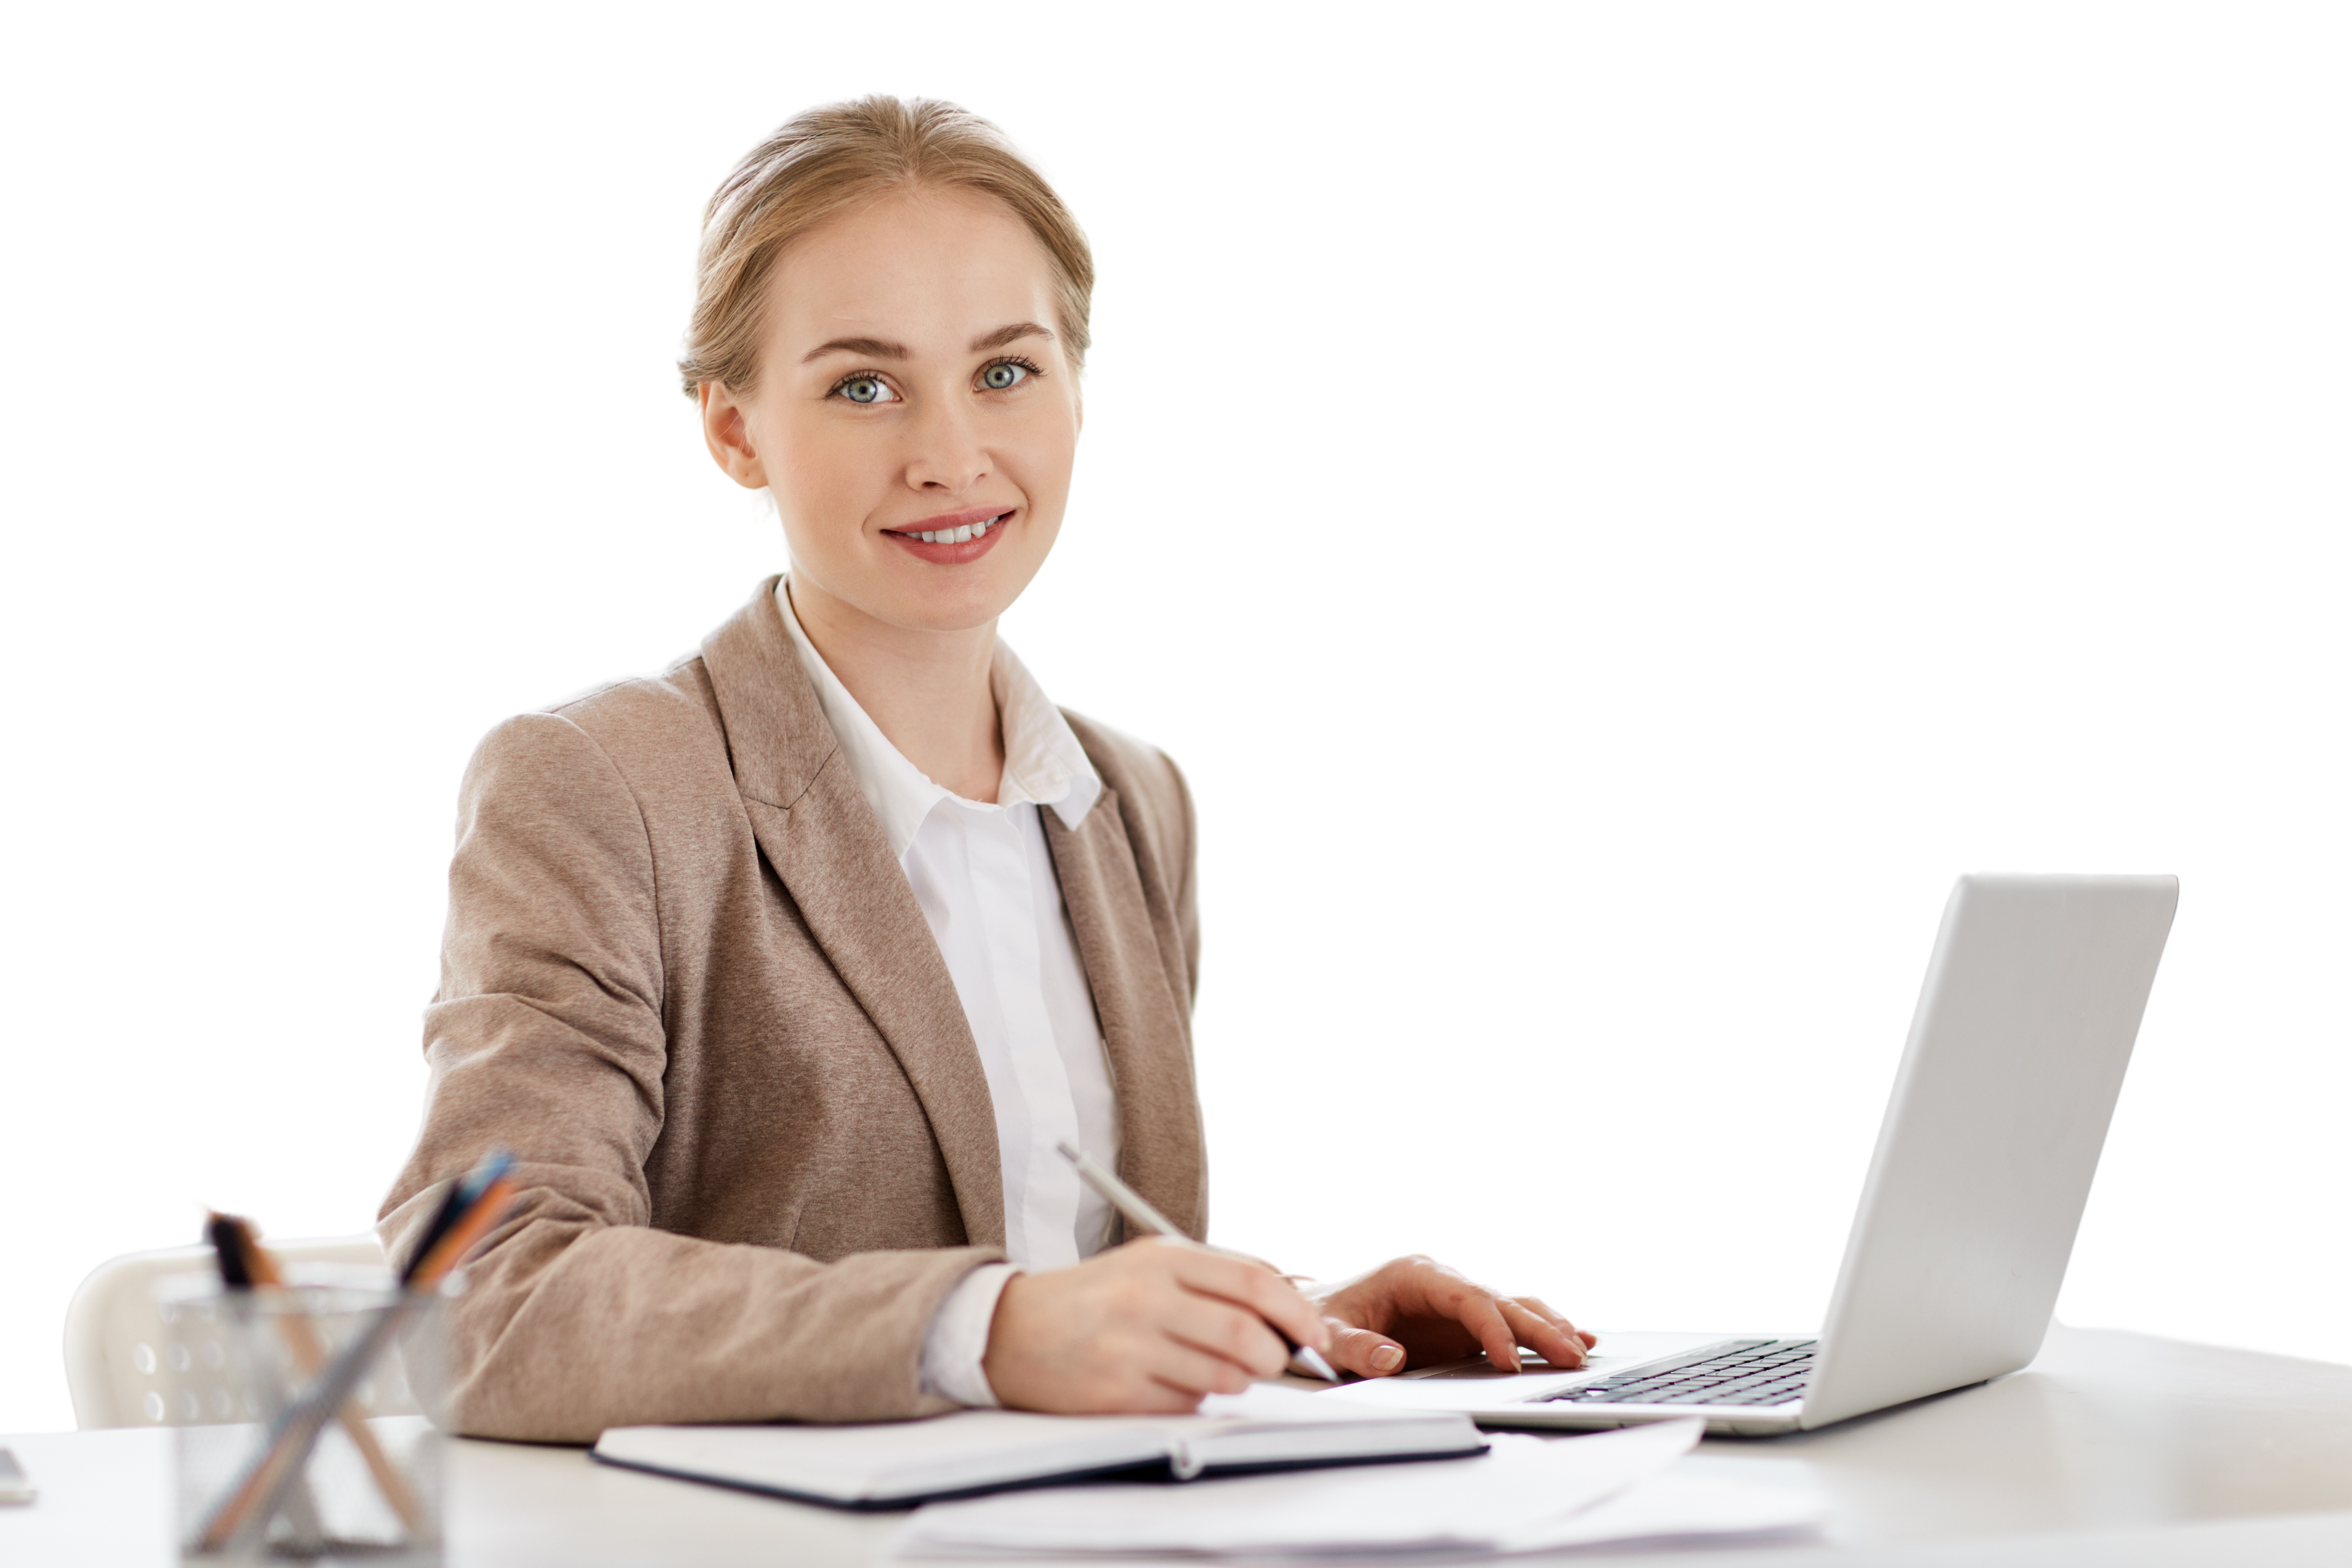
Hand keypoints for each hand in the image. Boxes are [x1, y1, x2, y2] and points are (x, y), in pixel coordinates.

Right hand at [983, 1237, 1331, 1412]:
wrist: (1010, 1329)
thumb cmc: (1093, 1296)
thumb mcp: (1148, 1261)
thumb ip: (1214, 1271)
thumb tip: (1287, 1292)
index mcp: (1161, 1259)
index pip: (1253, 1284)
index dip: (1296, 1313)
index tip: (1315, 1335)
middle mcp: (1146, 1299)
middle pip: (1246, 1334)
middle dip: (1275, 1355)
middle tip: (1273, 1359)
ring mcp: (1130, 1348)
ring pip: (1224, 1377)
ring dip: (1238, 1380)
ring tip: (1220, 1369)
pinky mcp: (1117, 1393)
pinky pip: (1188, 1404)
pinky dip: (1196, 1399)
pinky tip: (1172, 1382)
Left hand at [1301, 1252, 1594, 1377]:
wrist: (1320, 1313)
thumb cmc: (1325, 1320)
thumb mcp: (1329, 1336)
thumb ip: (1357, 1348)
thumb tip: (1391, 1359)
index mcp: (1415, 1275)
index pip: (1467, 1298)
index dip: (1492, 1328)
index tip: (1508, 1361)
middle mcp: (1442, 1282)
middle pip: (1500, 1301)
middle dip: (1537, 1328)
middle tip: (1571, 1356)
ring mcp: (1456, 1302)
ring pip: (1513, 1306)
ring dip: (1548, 1327)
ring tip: (1582, 1350)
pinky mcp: (1463, 1324)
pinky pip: (1509, 1321)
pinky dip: (1541, 1330)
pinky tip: (1577, 1339)